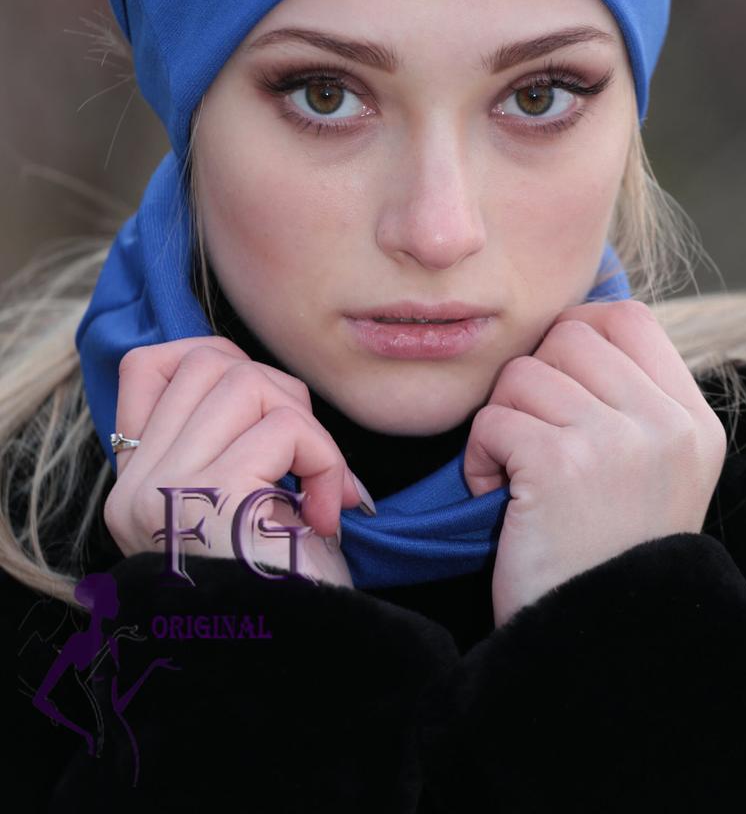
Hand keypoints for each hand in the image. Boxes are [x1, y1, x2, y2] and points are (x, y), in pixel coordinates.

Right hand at [103, 336, 364, 588]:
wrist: (299, 668)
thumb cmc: (286, 590)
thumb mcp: (245, 502)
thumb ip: (232, 439)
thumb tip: (265, 375)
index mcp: (136, 485)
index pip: (147, 367)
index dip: (215, 362)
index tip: (265, 412)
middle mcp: (136, 487)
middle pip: (206, 361)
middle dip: (278, 391)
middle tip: (306, 458)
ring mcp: (166, 491)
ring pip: (245, 381)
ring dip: (306, 427)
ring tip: (318, 486)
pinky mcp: (211, 499)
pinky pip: (284, 428)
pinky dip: (324, 461)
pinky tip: (324, 514)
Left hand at [463, 299, 728, 627]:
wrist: (596, 647)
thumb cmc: (605, 556)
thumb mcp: (653, 472)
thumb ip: (629, 401)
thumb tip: (569, 328)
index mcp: (693, 421)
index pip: (628, 318)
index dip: (577, 334)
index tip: (556, 386)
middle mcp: (666, 424)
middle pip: (569, 337)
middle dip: (533, 382)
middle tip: (534, 440)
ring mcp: (619, 442)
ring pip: (524, 375)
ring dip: (503, 422)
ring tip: (519, 478)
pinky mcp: (563, 464)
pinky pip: (493, 420)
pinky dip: (480, 459)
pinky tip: (499, 500)